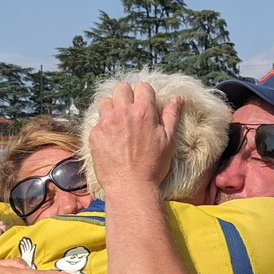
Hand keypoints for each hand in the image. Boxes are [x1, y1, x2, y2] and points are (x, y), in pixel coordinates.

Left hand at [88, 81, 182, 197]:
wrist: (130, 186)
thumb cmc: (152, 166)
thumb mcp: (168, 140)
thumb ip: (171, 115)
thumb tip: (178, 98)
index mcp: (144, 112)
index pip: (142, 87)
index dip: (145, 95)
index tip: (145, 105)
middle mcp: (123, 112)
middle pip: (121, 88)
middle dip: (126, 96)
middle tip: (130, 110)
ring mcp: (107, 122)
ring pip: (105, 101)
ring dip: (112, 108)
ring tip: (118, 123)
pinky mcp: (95, 134)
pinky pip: (97, 121)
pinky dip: (103, 126)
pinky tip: (111, 139)